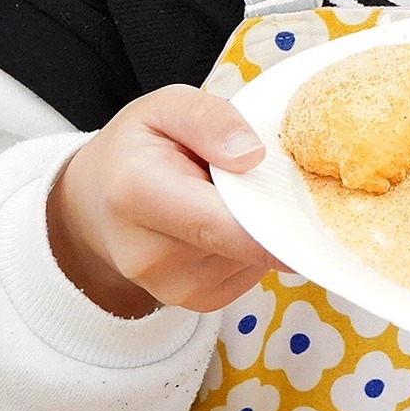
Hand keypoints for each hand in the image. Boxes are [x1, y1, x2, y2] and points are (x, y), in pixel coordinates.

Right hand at [47, 84, 281, 318]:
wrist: (94, 206)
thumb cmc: (135, 149)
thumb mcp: (164, 107)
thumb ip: (209, 119)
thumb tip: (254, 156)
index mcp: (137, 195)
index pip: (217, 222)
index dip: (273, 223)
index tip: (315, 211)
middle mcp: (152, 255)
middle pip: (245, 242)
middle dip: (274, 211)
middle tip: (277, 175)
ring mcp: (175, 288)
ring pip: (254, 257)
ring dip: (261, 226)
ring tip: (230, 196)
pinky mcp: (200, 303)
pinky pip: (252, 270)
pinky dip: (253, 244)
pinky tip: (229, 220)